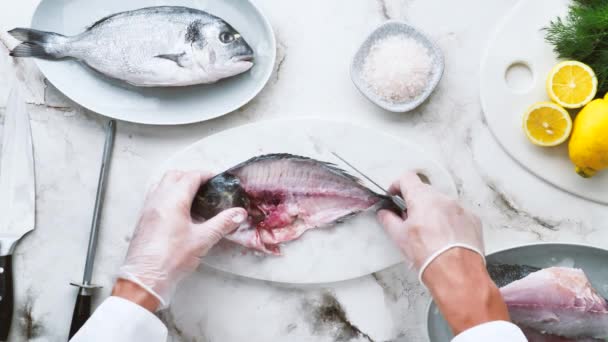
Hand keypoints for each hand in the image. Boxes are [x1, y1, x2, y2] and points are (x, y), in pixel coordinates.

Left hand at [117, 170, 246, 309]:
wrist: (145, 278)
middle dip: (191, 176)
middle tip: (206, 186)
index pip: (191, 176)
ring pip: (161, 184)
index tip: (217, 179)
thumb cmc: (171, 259)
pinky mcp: (143, 219)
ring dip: (176, 184)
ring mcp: (148, 208)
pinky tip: (176, 210)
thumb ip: (222, 223)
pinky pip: (154, 196)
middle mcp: (158, 199)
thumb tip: (238, 214)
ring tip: (191, 196)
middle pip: (174, 175)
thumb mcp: (203, 239)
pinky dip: (166, 195)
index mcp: (173, 200)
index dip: (206, 175)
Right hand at [377, 172, 509, 333]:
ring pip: (442, 204)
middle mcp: (443, 198)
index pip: (407, 178)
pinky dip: (449, 222)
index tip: (395, 195)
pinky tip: (446, 239)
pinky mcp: (472, 219)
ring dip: (434, 213)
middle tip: (410, 221)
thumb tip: (385, 214)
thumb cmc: (429, 256)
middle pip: (425, 192)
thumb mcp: (399, 237)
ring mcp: (460, 208)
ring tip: (430, 235)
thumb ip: (389, 220)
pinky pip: (457, 214)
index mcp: (422, 198)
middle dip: (416, 203)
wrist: (456, 273)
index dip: (397, 186)